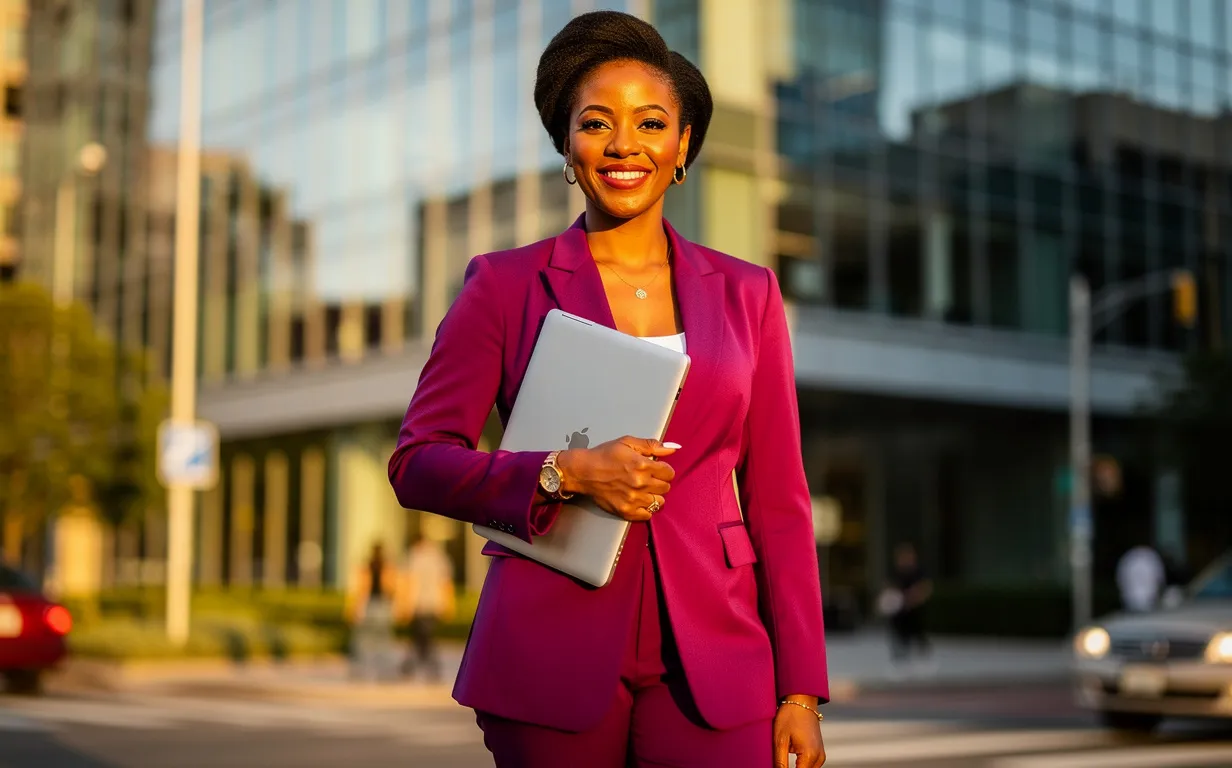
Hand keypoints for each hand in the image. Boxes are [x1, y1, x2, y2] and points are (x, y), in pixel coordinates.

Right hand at [557, 437, 676, 520]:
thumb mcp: (628, 442)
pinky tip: (638, 500)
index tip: (656, 469)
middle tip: (648, 478)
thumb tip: (673, 448)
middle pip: (666, 488)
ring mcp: (633, 499)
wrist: (583, 472)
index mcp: (642, 465)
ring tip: (643, 489)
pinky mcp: (626, 511)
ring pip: (659, 502)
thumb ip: (652, 445)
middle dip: (659, 481)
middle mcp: (640, 483)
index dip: (664, 470)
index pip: (669, 473)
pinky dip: (645, 508)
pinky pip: (647, 515)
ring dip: (653, 495)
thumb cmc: (604, 455)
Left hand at [774, 697, 824, 767]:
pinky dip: (800, 765)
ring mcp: (821, 755)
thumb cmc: (789, 716)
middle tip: (779, 762)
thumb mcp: (780, 740)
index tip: (778, 767)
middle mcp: (819, 758)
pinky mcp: (819, 752)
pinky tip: (789, 757)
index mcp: (810, 756)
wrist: (802, 700)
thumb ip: (779, 762)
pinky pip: (809, 765)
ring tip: (784, 756)